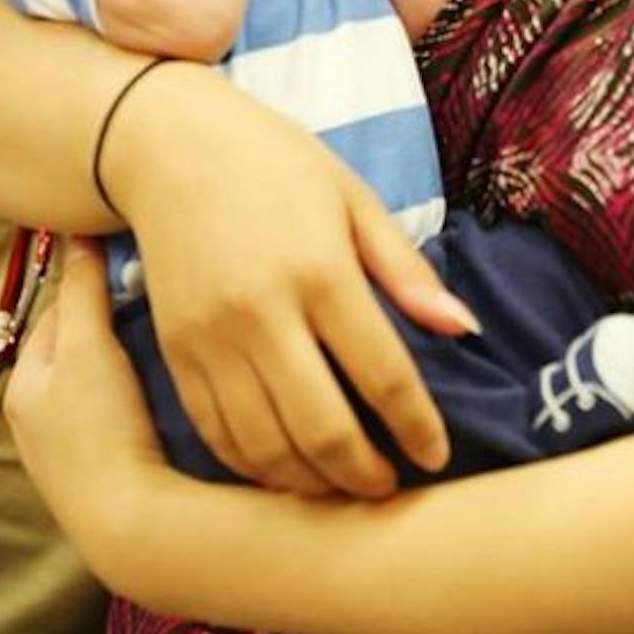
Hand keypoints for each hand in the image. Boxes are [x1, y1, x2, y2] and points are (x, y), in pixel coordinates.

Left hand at [5, 239, 167, 568]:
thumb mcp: (86, 347)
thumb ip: (82, 290)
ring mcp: (72, 448)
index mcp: (23, 385)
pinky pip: (121, 409)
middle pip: (79, 344)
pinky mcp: (106, 468)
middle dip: (110, 319)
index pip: (57, 309)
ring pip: (102, 377)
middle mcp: (38, 418)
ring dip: (127, 355)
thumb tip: (79, 238)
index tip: (129, 262)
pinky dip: (138, 391)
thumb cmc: (100, 433)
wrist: (132, 523)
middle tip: (153, 297)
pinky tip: (165, 388)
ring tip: (164, 337)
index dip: (93, 282)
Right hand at [107, 66, 476, 498]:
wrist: (169, 147)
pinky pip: (216, 435)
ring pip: (266, 447)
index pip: (382, 372)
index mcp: (320, 270)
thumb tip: (465, 328)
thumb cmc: (274, 164)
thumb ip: (405, 269)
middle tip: (391, 487)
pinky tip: (285, 470)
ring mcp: (211, 340)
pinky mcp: (175, 354)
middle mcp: (262, 314)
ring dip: (312, 484)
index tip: (437, 455)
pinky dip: (254, 468)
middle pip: (322, 429)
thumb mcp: (352, 197)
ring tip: (343, 487)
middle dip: (365, 475)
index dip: (417, 426)